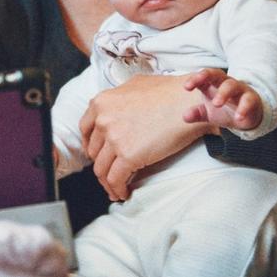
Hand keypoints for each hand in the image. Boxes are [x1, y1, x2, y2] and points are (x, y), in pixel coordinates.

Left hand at [79, 74, 216, 200]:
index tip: (97, 154)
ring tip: (116, 189)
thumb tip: (118, 105)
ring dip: (107, 182)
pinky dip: (117, 189)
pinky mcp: (128, 155)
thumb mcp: (136, 84)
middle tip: (110, 172)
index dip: (91, 145)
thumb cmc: (170, 91)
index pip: (85, 129)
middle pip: (94, 151)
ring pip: (101, 169)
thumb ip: (121, 96)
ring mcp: (114, 138)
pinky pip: (115, 179)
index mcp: (101, 102)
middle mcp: (103, 120)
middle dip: (102, 164)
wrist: (190, 101)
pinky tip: (124, 193)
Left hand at [182, 68, 262, 129]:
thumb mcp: (208, 113)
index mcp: (214, 83)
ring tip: (216, 104)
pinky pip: (248, 100)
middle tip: (195, 90)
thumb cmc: (224, 109)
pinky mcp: (252, 99)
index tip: (186, 87)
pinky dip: (243, 108)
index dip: (195, 79)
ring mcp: (240, 90)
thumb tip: (185, 117)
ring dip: (223, 93)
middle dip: (207, 79)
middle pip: (217, 74)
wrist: (247, 117)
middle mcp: (226, 83)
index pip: (204, 76)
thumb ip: (197, 113)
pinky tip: (238, 117)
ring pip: (232, 85)